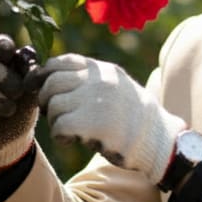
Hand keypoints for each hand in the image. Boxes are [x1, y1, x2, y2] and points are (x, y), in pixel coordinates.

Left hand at [39, 54, 185, 183]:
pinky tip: (71, 139)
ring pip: (54, 105)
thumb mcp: (115, 86)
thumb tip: (47, 75)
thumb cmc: (131, 115)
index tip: (44, 89)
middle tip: (55, 114)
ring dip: (55, 120)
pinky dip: (60, 135)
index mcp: (102, 70)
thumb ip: (88, 78)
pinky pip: (59, 126)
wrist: (157, 138)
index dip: (44, 76)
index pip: (60, 62)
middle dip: (47, 100)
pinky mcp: (93, 124)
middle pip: (52, 83)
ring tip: (70, 129)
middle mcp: (98, 80)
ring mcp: (96, 100)